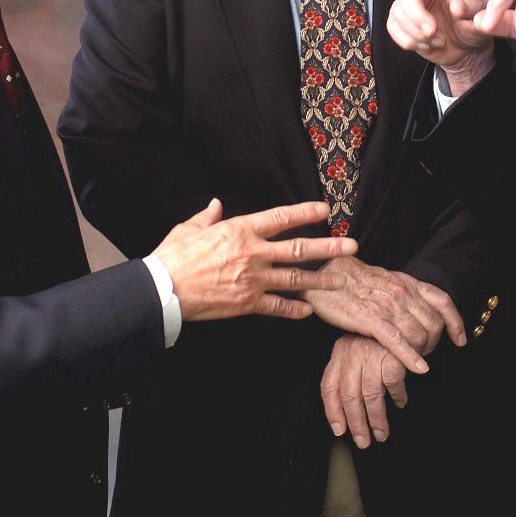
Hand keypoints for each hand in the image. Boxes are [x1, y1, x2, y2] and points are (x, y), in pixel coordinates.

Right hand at [153, 199, 357, 320]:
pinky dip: (295, 309)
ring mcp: (253, 280)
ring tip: (341, 280)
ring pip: (296, 279)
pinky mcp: (248, 303)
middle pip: (300, 249)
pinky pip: (278, 307)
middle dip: (329, 247)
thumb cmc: (173, 257)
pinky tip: (309, 311)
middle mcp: (253, 253)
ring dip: (321, 280)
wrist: (163, 290)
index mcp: (241, 230)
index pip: (282, 218)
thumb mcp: (189, 229)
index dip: (306, 212)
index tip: (325, 210)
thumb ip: (207, 217)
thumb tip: (215, 205)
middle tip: (352, 246)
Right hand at [302, 256, 465, 374]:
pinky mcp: (370, 319)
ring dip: (423, 352)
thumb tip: (420, 307)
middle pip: (434, 323)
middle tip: (428, 354)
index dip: (455, 322)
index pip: (442, 301)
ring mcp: (387, 306)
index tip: (460, 340)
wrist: (325, 272)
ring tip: (418, 361)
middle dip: (436, 343)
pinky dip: (412, 358)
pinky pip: (398, 342)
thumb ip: (404, 293)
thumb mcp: (385, 280)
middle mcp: (401, 292)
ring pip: (419, 334)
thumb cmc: (353, 280)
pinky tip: (419, 369)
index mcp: (406, 282)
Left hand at [319, 335, 410, 447]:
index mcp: (340, 351)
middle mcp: (352, 352)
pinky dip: (398, 398)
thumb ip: (351, 372)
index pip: (329, 386)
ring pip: (370, 396)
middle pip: (349, 396)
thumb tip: (347, 410)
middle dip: (356, 423)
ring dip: (377, 420)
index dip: (332, 411)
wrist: (402, 315)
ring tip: (381, 433)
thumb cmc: (379, 336)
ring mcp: (371, 354)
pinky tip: (400, 403)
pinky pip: (393, 386)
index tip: (339, 429)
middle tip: (362, 440)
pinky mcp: (391, 357)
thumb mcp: (358, 348)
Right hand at [379, 0, 495, 93]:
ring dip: (418, 33)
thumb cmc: (474, 24)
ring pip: (399, 14)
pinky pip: (393, 29)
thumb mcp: (483, 15)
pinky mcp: (400, 23)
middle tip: (434, 32)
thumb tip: (456, 7)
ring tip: (438, 39)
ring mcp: (407, 5)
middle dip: (417, 15)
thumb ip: (474, 10)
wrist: (467, 49)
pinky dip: (409, 41)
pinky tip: (427, 44)